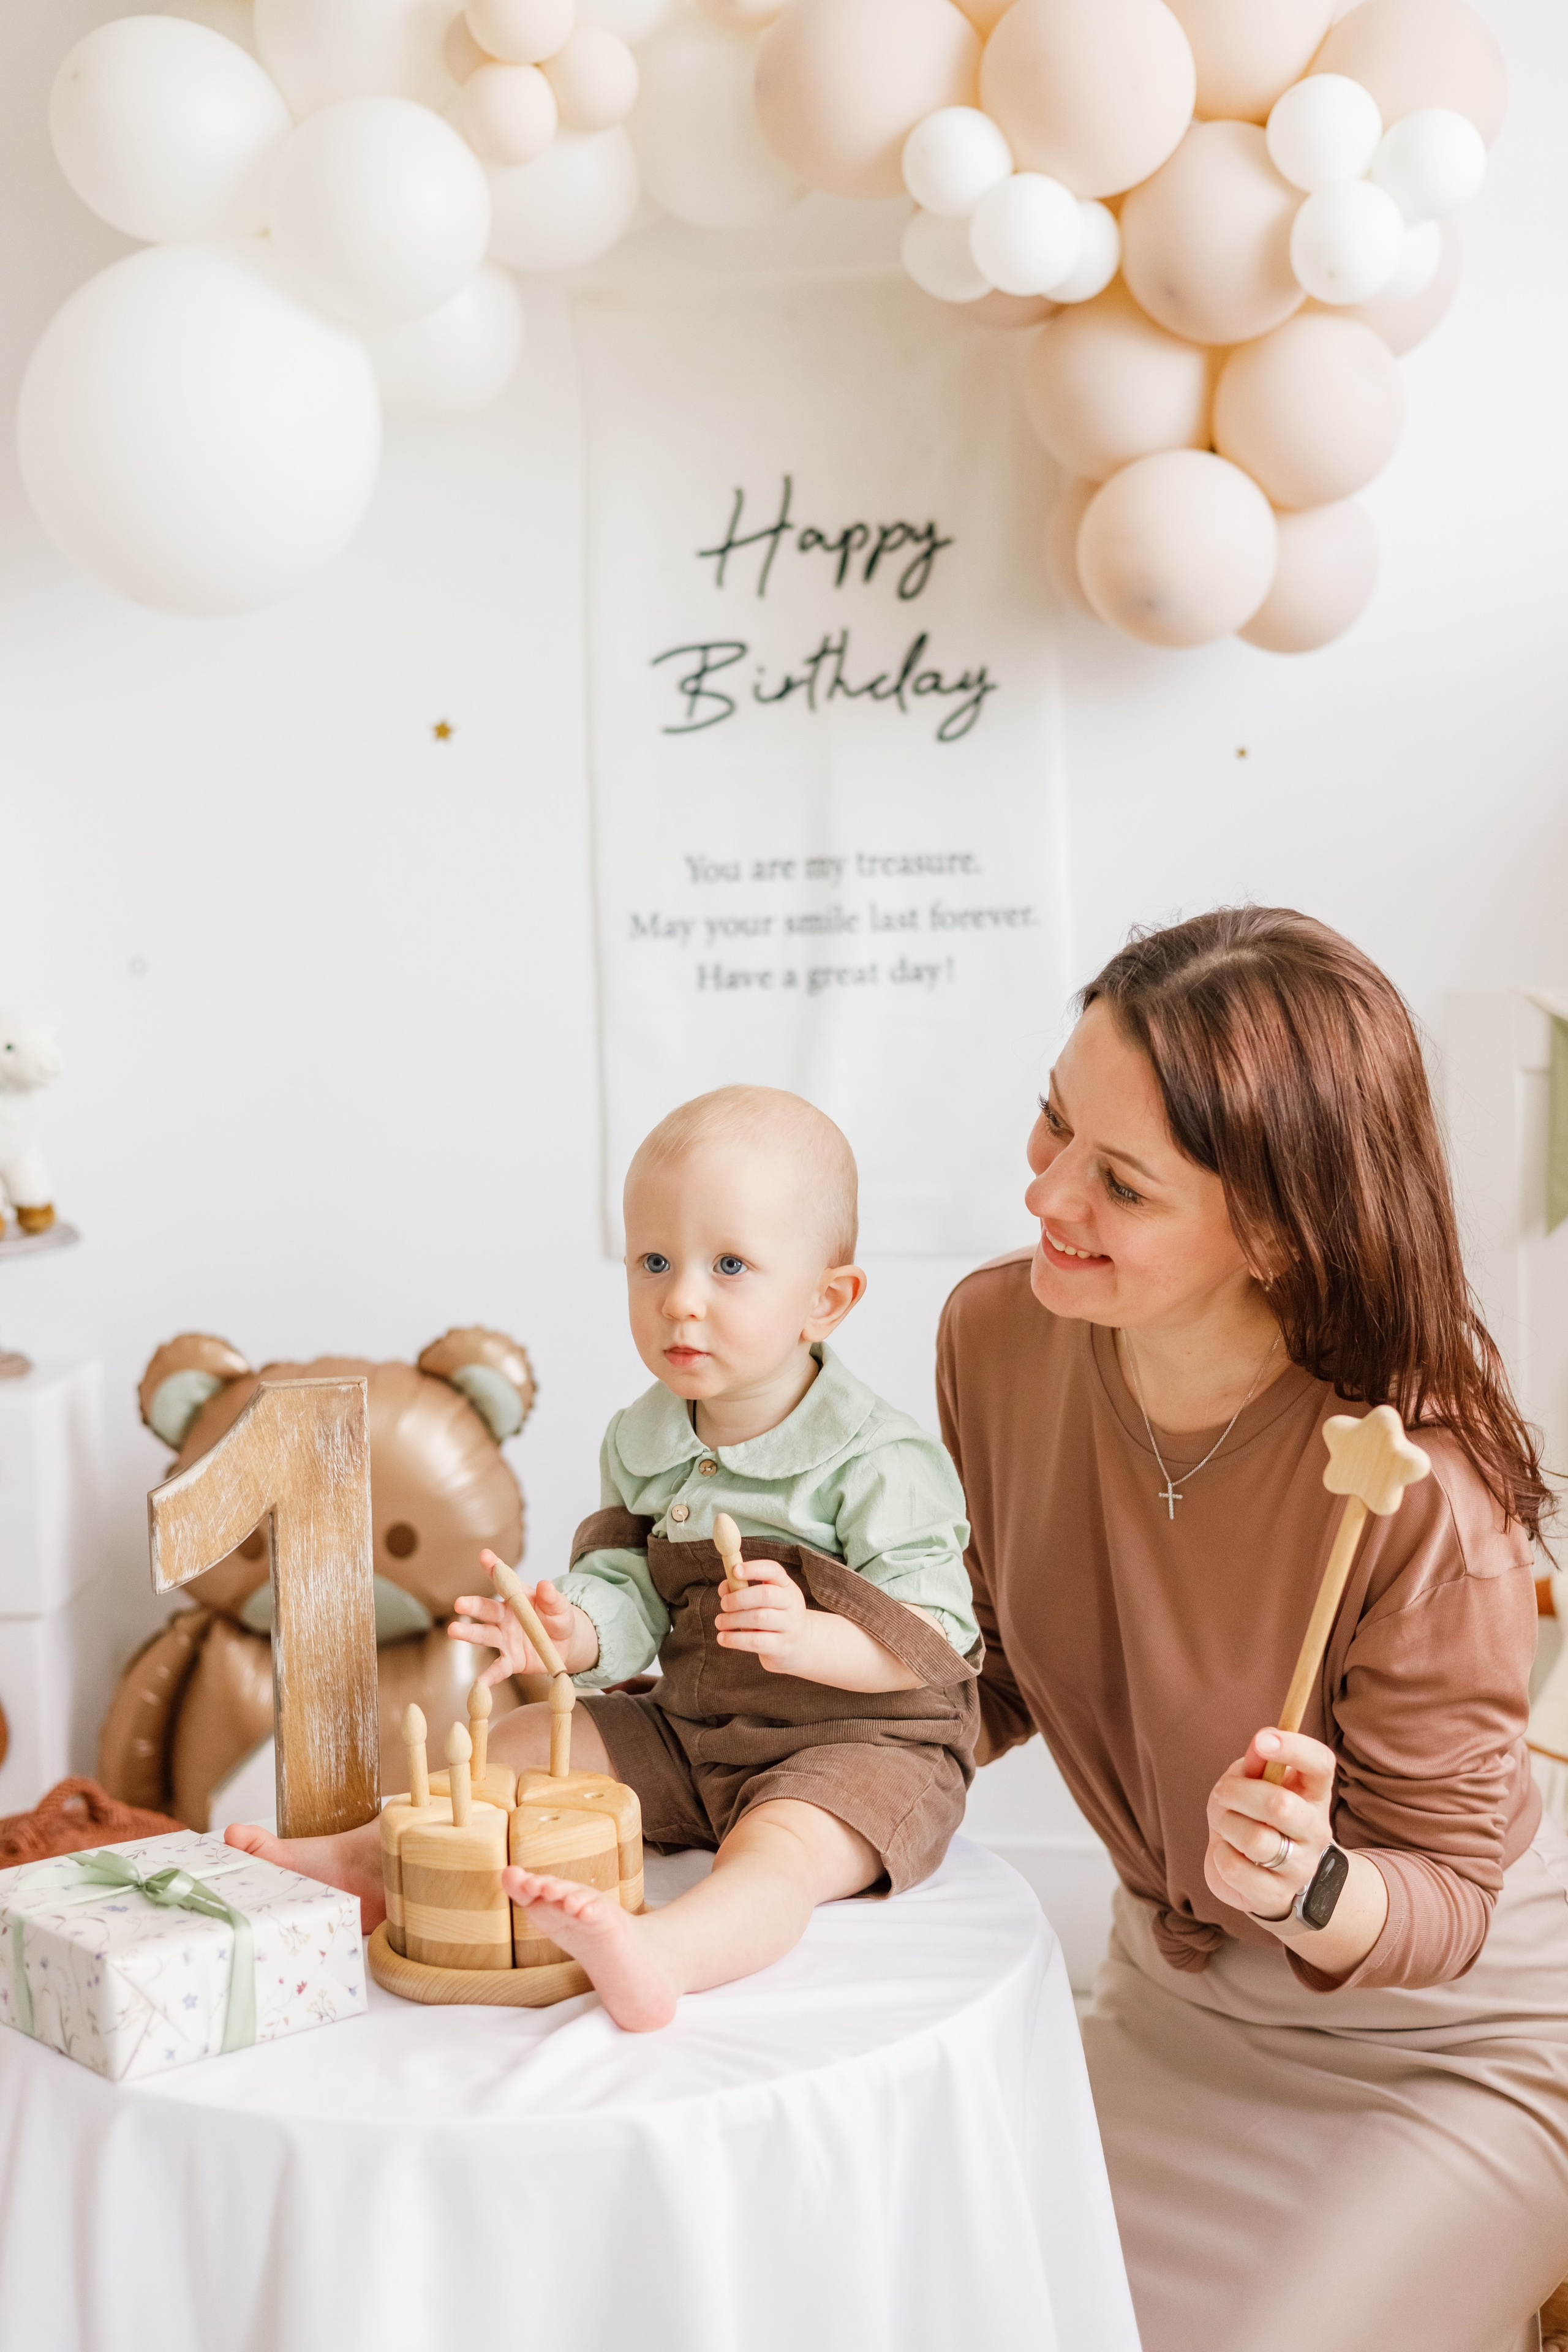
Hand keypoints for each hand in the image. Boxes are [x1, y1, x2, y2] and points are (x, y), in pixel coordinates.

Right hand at [446, 1554, 598, 1681]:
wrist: (567, 1647)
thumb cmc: (560, 1621)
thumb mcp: (562, 1609)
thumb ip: (553, 1598)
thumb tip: (545, 1584)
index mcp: (518, 1598)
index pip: (504, 1581)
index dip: (494, 1568)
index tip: (485, 1556)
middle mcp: (506, 1618)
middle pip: (487, 1609)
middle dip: (473, 1605)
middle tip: (459, 1603)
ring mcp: (506, 1639)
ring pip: (485, 1635)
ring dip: (470, 1633)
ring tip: (454, 1630)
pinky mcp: (511, 1661)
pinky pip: (498, 1669)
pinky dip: (489, 1676)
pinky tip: (479, 1683)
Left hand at [713, 1555, 813, 1676]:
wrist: (800, 1644)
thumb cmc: (774, 1616)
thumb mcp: (764, 1600)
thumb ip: (742, 1589)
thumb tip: (724, 1588)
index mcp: (787, 1586)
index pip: (773, 1571)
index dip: (754, 1569)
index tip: (735, 1571)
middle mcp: (792, 1604)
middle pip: (765, 1595)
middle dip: (739, 1598)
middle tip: (723, 1604)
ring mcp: (790, 1626)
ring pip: (759, 1618)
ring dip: (733, 1619)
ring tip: (720, 1621)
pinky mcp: (782, 1646)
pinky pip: (756, 1641)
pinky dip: (735, 1639)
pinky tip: (723, 1638)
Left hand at [1203, 1728, 1336, 1923]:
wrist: (1260, 1875)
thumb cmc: (1254, 1816)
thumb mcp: (1252, 1782)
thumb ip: (1255, 1764)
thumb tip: (1260, 1744)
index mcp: (1313, 1794)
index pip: (1321, 1765)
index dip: (1294, 1748)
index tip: (1262, 1739)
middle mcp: (1315, 1831)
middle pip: (1281, 1805)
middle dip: (1238, 1793)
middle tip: (1222, 1793)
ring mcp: (1300, 1866)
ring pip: (1256, 1839)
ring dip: (1226, 1824)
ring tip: (1224, 1824)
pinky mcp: (1275, 1895)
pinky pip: (1236, 1869)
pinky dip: (1220, 1854)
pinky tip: (1227, 1852)